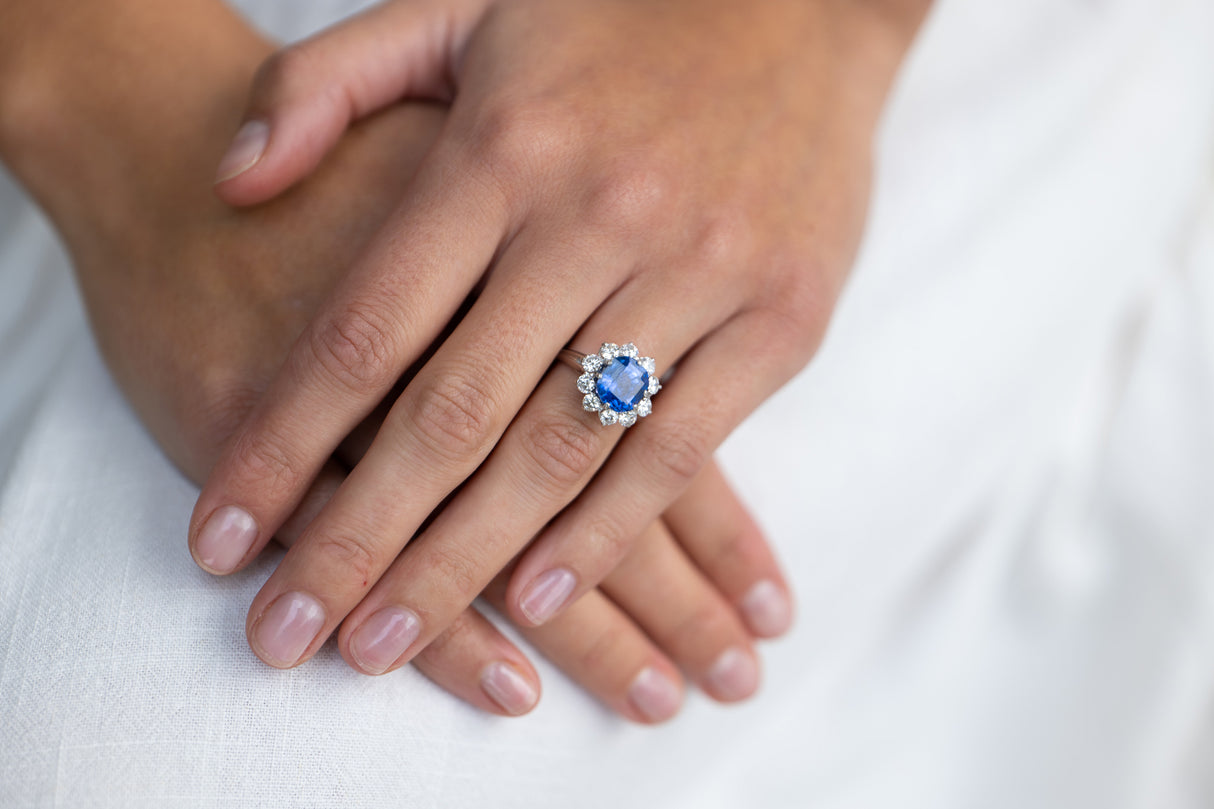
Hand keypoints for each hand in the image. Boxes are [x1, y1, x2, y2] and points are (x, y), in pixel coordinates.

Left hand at [192, 0, 913, 676]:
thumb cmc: (617, 11)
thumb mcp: (460, 10)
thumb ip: (329, 87)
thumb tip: (234, 184)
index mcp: (499, 150)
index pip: (362, 329)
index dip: (280, 446)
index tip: (220, 539)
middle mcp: (591, 218)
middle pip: (448, 416)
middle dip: (357, 542)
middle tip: (289, 636)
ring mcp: (696, 270)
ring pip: (559, 451)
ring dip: (464, 564)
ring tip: (385, 644)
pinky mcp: (780, 316)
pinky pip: (679, 450)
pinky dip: (604, 534)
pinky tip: (539, 599)